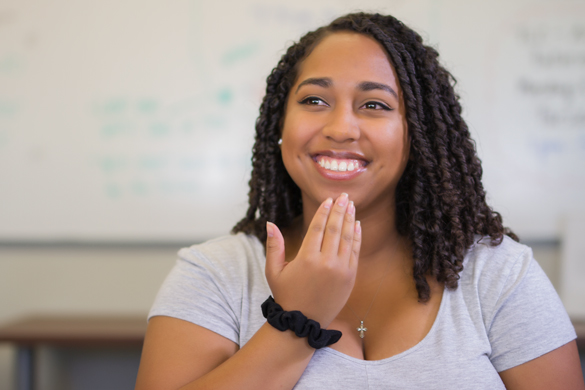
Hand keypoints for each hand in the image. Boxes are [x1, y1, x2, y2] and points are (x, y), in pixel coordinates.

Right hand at [265, 193, 360, 327]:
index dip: (324, 212)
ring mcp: (341, 270)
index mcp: (306, 258)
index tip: (329, 200)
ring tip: (351, 205)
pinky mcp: (350, 278)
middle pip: (335, 229)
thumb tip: (270, 223)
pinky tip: (357, 225)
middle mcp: (326, 263)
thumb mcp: (273, 271)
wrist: (303, 323)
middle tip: (344, 196)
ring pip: (347, 239)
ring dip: (350, 220)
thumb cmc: (286, 295)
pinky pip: (355, 252)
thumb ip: (273, 246)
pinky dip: (356, 237)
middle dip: (340, 210)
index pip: (318, 228)